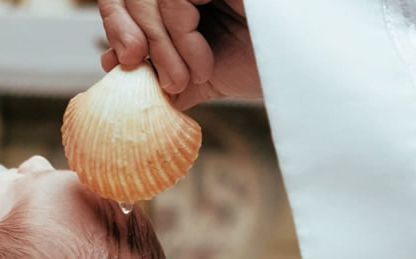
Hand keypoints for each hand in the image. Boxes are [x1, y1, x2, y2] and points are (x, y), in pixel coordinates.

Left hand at [99, 0, 260, 108]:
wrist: (304, 79)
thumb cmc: (261, 69)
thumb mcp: (199, 74)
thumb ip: (160, 71)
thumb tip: (111, 65)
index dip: (115, 22)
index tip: (119, 64)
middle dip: (129, 36)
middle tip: (149, 74)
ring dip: (162, 47)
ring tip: (188, 78)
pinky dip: (180, 37)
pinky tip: (204, 63)